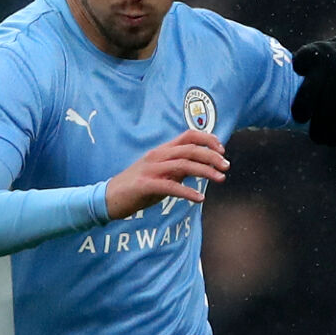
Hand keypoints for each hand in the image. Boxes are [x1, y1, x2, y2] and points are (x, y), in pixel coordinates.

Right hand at [105, 128, 227, 218]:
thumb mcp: (160, 174)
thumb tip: (199, 168)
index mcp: (162, 151)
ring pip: (184, 165)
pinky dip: (187, 192)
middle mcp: (157, 156)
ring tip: (220, 180)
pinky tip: (199, 199)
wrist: (109, 198)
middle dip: (212, 156)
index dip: (208, 139)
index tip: (222, 150)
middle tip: (226, 167)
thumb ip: (177, 169)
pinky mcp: (145, 185)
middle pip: (190, 148)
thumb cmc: (137, 188)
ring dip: (205, 172)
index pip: (188, 135)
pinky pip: (171, 186)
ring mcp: (151, 169)